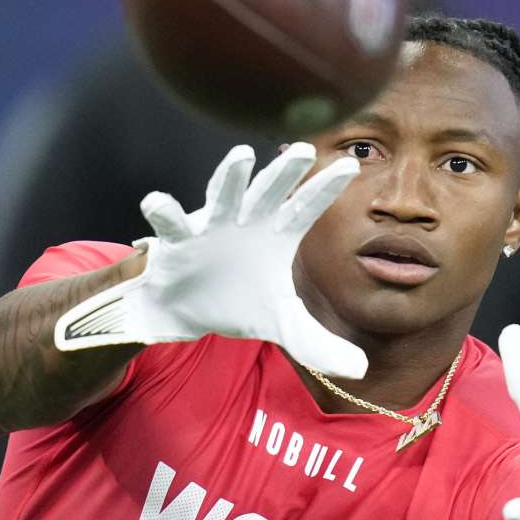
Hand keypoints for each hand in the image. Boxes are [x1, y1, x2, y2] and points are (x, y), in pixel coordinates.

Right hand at [53, 143, 367, 378]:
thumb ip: (318, 343)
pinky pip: (171, 223)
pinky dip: (163, 211)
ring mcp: (211, 227)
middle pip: (269, 193)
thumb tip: (361, 369)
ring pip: (222, 196)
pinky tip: (157, 202)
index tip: (350, 165)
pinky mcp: (178, 241)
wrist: (185, 313)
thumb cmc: (237, 303)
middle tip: (303, 149)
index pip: (305, 209)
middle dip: (283, 172)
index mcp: (276, 236)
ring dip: (230, 177)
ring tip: (240, 156)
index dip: (324, 189)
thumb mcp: (281, 326)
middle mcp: (247, 223)